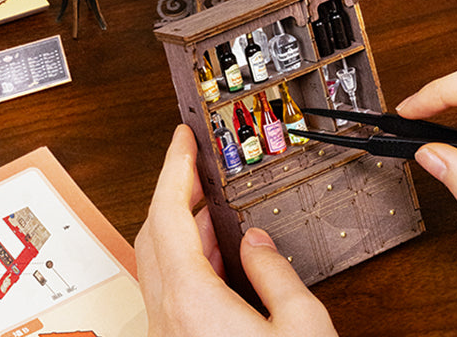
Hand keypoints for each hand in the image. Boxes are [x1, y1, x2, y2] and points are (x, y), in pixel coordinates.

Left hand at [134, 124, 338, 335]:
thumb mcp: (302, 327)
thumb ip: (277, 274)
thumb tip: (259, 242)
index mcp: (191, 302)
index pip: (167, 214)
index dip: (174, 167)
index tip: (183, 139)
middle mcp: (167, 319)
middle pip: (154, 234)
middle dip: (176, 189)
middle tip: (195, 161)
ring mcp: (167, 335)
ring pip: (159, 264)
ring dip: (183, 226)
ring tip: (212, 199)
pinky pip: (170, 291)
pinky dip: (188, 259)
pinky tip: (216, 251)